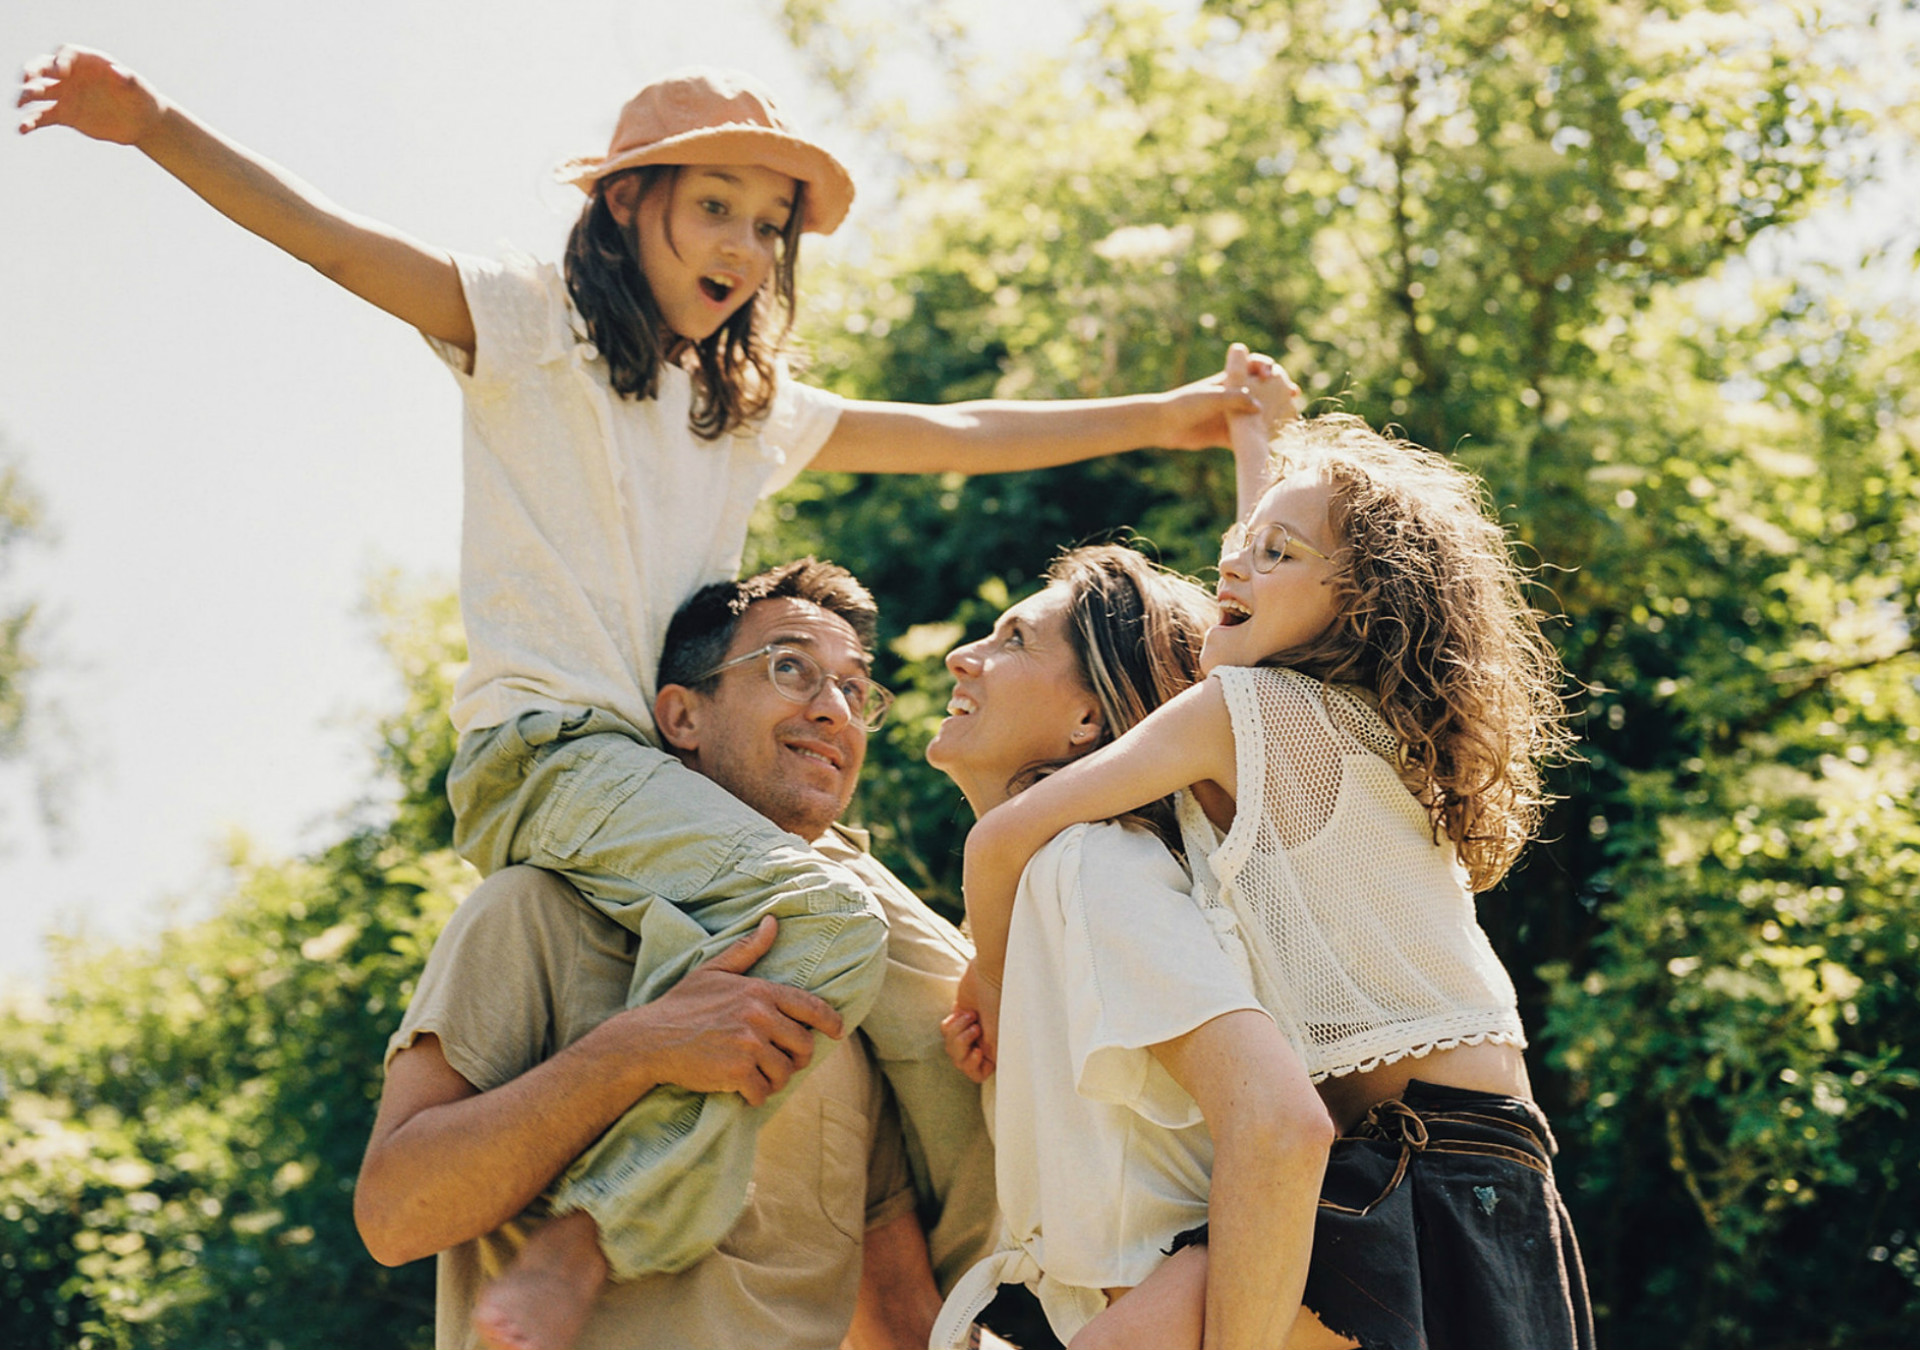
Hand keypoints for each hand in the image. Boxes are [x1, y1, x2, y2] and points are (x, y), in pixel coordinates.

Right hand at [17, 46, 165, 144]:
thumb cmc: (143, 99)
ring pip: (38, 91)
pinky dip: (31, 121)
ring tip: (20, 104)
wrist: (142, 123)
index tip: (60, 73)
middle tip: (27, 80)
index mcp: (88, 63)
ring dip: (26, 95)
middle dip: (33, 71)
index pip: (66, 53)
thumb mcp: (140, 89)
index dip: (60, 60)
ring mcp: (66, 95)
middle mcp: (72, 76)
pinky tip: (23, 129)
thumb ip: (128, 79)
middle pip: (44, 67)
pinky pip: (43, 116)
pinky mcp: (65, 115)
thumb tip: (117, 71)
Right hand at [631, 916, 844, 1106]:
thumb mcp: (713, 971)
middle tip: (784, 1063)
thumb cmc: (682, 1004)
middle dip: (797, 1057)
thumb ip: (747, 950)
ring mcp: (749, 1045)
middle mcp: (759, 1016)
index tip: (837, 1032)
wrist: (650, 1040)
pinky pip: (763, 1092)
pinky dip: (757, 1096)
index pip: (810, 1007)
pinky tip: (746, 1092)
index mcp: (759, 991)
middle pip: (803, 1044)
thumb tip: (773, 922)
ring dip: (776, 1079)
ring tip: (761, 1078)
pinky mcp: (737, 1072)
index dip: (830, 1021)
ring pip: (785, 1072)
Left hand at [942, 962, 999, 1082]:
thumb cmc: (999, 1002)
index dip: (972, 1065)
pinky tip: (963, 1011)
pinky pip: (945, 1031)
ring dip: (957, 1031)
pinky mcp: (959, 1018)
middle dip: (962, 1044)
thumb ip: (994, 1055)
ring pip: (950, 1047)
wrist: (989, 974)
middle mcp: (983, 1043)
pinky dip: (952, 1023)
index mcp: (995, 1050)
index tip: (977, 1050)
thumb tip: (990, 1070)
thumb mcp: (1001, 1034)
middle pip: (960, 1061)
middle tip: (974, 1027)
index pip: (977, 1074)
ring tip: (971, 1016)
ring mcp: (969, 1031)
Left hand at [1153, 346, 1302, 450]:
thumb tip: (1259, 408)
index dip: (1267, 365)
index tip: (1272, 374)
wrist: (1163, 426)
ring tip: (1292, 418)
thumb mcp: (1214, 397)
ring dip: (1275, 416)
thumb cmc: (1186, 404)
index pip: (1253, 365)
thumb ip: (1237, 399)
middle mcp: (1233, 396)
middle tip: (1295, 393)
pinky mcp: (1226, 435)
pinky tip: (1275, 444)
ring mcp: (1231, 416)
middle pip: (1262, 390)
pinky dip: (1260, 440)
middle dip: (1280, 390)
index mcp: (1229, 380)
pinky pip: (1248, 438)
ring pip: (1259, 415)